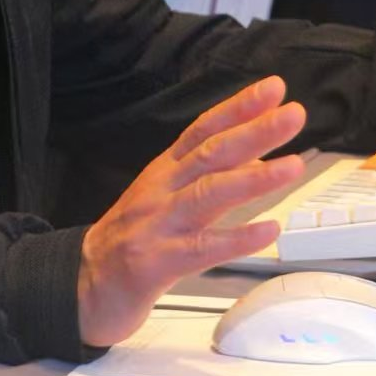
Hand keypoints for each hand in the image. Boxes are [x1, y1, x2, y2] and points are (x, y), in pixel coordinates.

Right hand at [78, 77, 307, 345]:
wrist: (82, 286)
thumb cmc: (131, 240)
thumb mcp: (164, 198)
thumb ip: (206, 176)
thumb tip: (258, 156)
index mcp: (164, 171)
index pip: (204, 129)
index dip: (239, 107)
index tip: (274, 89)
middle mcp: (161, 190)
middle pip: (211, 153)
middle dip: (255, 131)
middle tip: (293, 114)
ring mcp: (157, 225)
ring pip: (208, 194)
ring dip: (254, 178)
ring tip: (292, 166)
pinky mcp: (156, 262)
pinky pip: (203, 247)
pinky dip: (238, 237)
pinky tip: (268, 230)